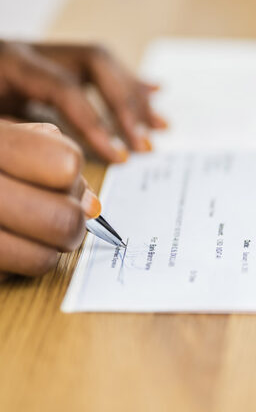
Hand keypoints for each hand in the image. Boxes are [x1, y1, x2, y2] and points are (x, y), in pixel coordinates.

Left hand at [0, 40, 166, 161]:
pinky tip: (153, 92)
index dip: (95, 123)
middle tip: (144, 142)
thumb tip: (65, 164)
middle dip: (124, 105)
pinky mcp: (52, 65)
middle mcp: (32, 51)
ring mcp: (44, 55)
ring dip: (134, 94)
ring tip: (160, 124)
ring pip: (102, 64)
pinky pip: (98, 70)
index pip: (66, 88)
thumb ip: (16, 138)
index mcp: (10, 61)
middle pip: (94, 62)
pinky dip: (127, 84)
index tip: (118, 155)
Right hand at [0, 122, 100, 280]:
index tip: (65, 176)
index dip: (73, 176)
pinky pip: (13, 274)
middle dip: (73, 220)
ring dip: (52, 248)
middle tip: (64, 214)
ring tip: (38, 232)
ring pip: (42, 258)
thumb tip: (92, 204)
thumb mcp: (6, 137)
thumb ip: (51, 156)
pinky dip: (23, 262)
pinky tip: (12, 241)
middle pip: (62, 219)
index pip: (66, 167)